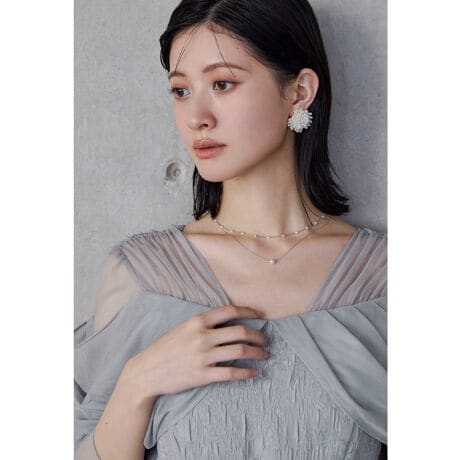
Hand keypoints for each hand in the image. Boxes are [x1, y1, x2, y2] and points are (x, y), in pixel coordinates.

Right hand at [125, 304, 268, 401]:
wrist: (145, 372)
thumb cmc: (163, 348)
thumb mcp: (182, 328)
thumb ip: (202, 324)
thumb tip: (227, 322)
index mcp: (197, 321)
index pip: (230, 311)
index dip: (249, 312)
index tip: (262, 316)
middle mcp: (202, 336)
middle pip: (241, 332)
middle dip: (258, 336)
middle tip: (265, 341)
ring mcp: (203, 356)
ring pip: (240, 351)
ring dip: (257, 353)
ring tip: (264, 356)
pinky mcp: (202, 375)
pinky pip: (232, 372)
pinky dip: (247, 372)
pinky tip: (255, 372)